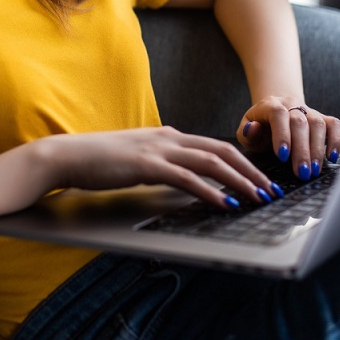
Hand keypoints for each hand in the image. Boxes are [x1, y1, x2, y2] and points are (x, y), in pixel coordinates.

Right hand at [36, 126, 280, 209]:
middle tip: (272, 190)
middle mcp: (169, 137)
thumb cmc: (100, 162)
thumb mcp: (138, 159)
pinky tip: (225, 203)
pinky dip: (211, 191)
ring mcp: (158, 149)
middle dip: (252, 171)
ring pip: (212, 162)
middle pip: (223, 151)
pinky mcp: (146, 165)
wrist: (66, 156)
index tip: (262, 179)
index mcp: (169, 136)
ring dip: (240, 181)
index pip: (216, 146)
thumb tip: (184, 179)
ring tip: (259, 197)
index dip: (244, 162)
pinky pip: (187, 178)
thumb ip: (162, 164)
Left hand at [235, 98, 339, 181]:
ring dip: (317, 149)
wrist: (276, 111)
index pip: (278, 114)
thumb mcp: (246, 129)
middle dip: (301, 150)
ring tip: (314, 170)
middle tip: (302, 172)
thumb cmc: (260, 126)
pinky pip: (334, 125)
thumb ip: (246, 132)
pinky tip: (332, 157)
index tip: (282, 156)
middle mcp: (292, 104)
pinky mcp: (323, 118)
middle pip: (300, 123)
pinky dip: (336, 140)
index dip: (281, 134)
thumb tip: (252, 129)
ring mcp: (309, 110)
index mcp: (270, 105)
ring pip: (318, 124)